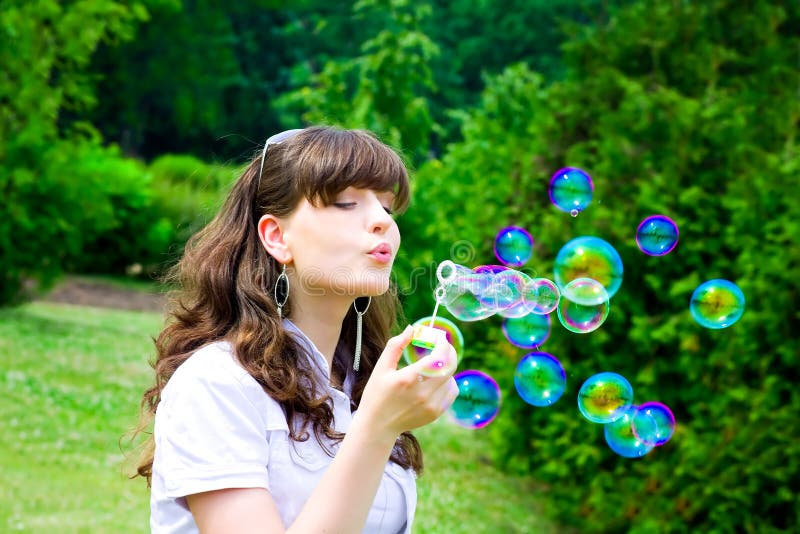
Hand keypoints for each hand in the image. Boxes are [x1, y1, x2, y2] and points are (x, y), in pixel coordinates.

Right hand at [356, 325, 458, 442]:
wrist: (378, 426)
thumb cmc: (377, 394)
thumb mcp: (381, 368)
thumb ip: (396, 345)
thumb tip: (412, 329)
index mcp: (408, 379)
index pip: (437, 357)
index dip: (443, 344)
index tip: (440, 337)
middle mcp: (422, 393)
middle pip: (449, 367)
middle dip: (449, 352)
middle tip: (443, 346)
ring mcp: (431, 405)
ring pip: (451, 378)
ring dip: (446, 367)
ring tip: (433, 366)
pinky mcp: (435, 413)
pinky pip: (451, 392)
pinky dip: (447, 382)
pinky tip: (435, 380)